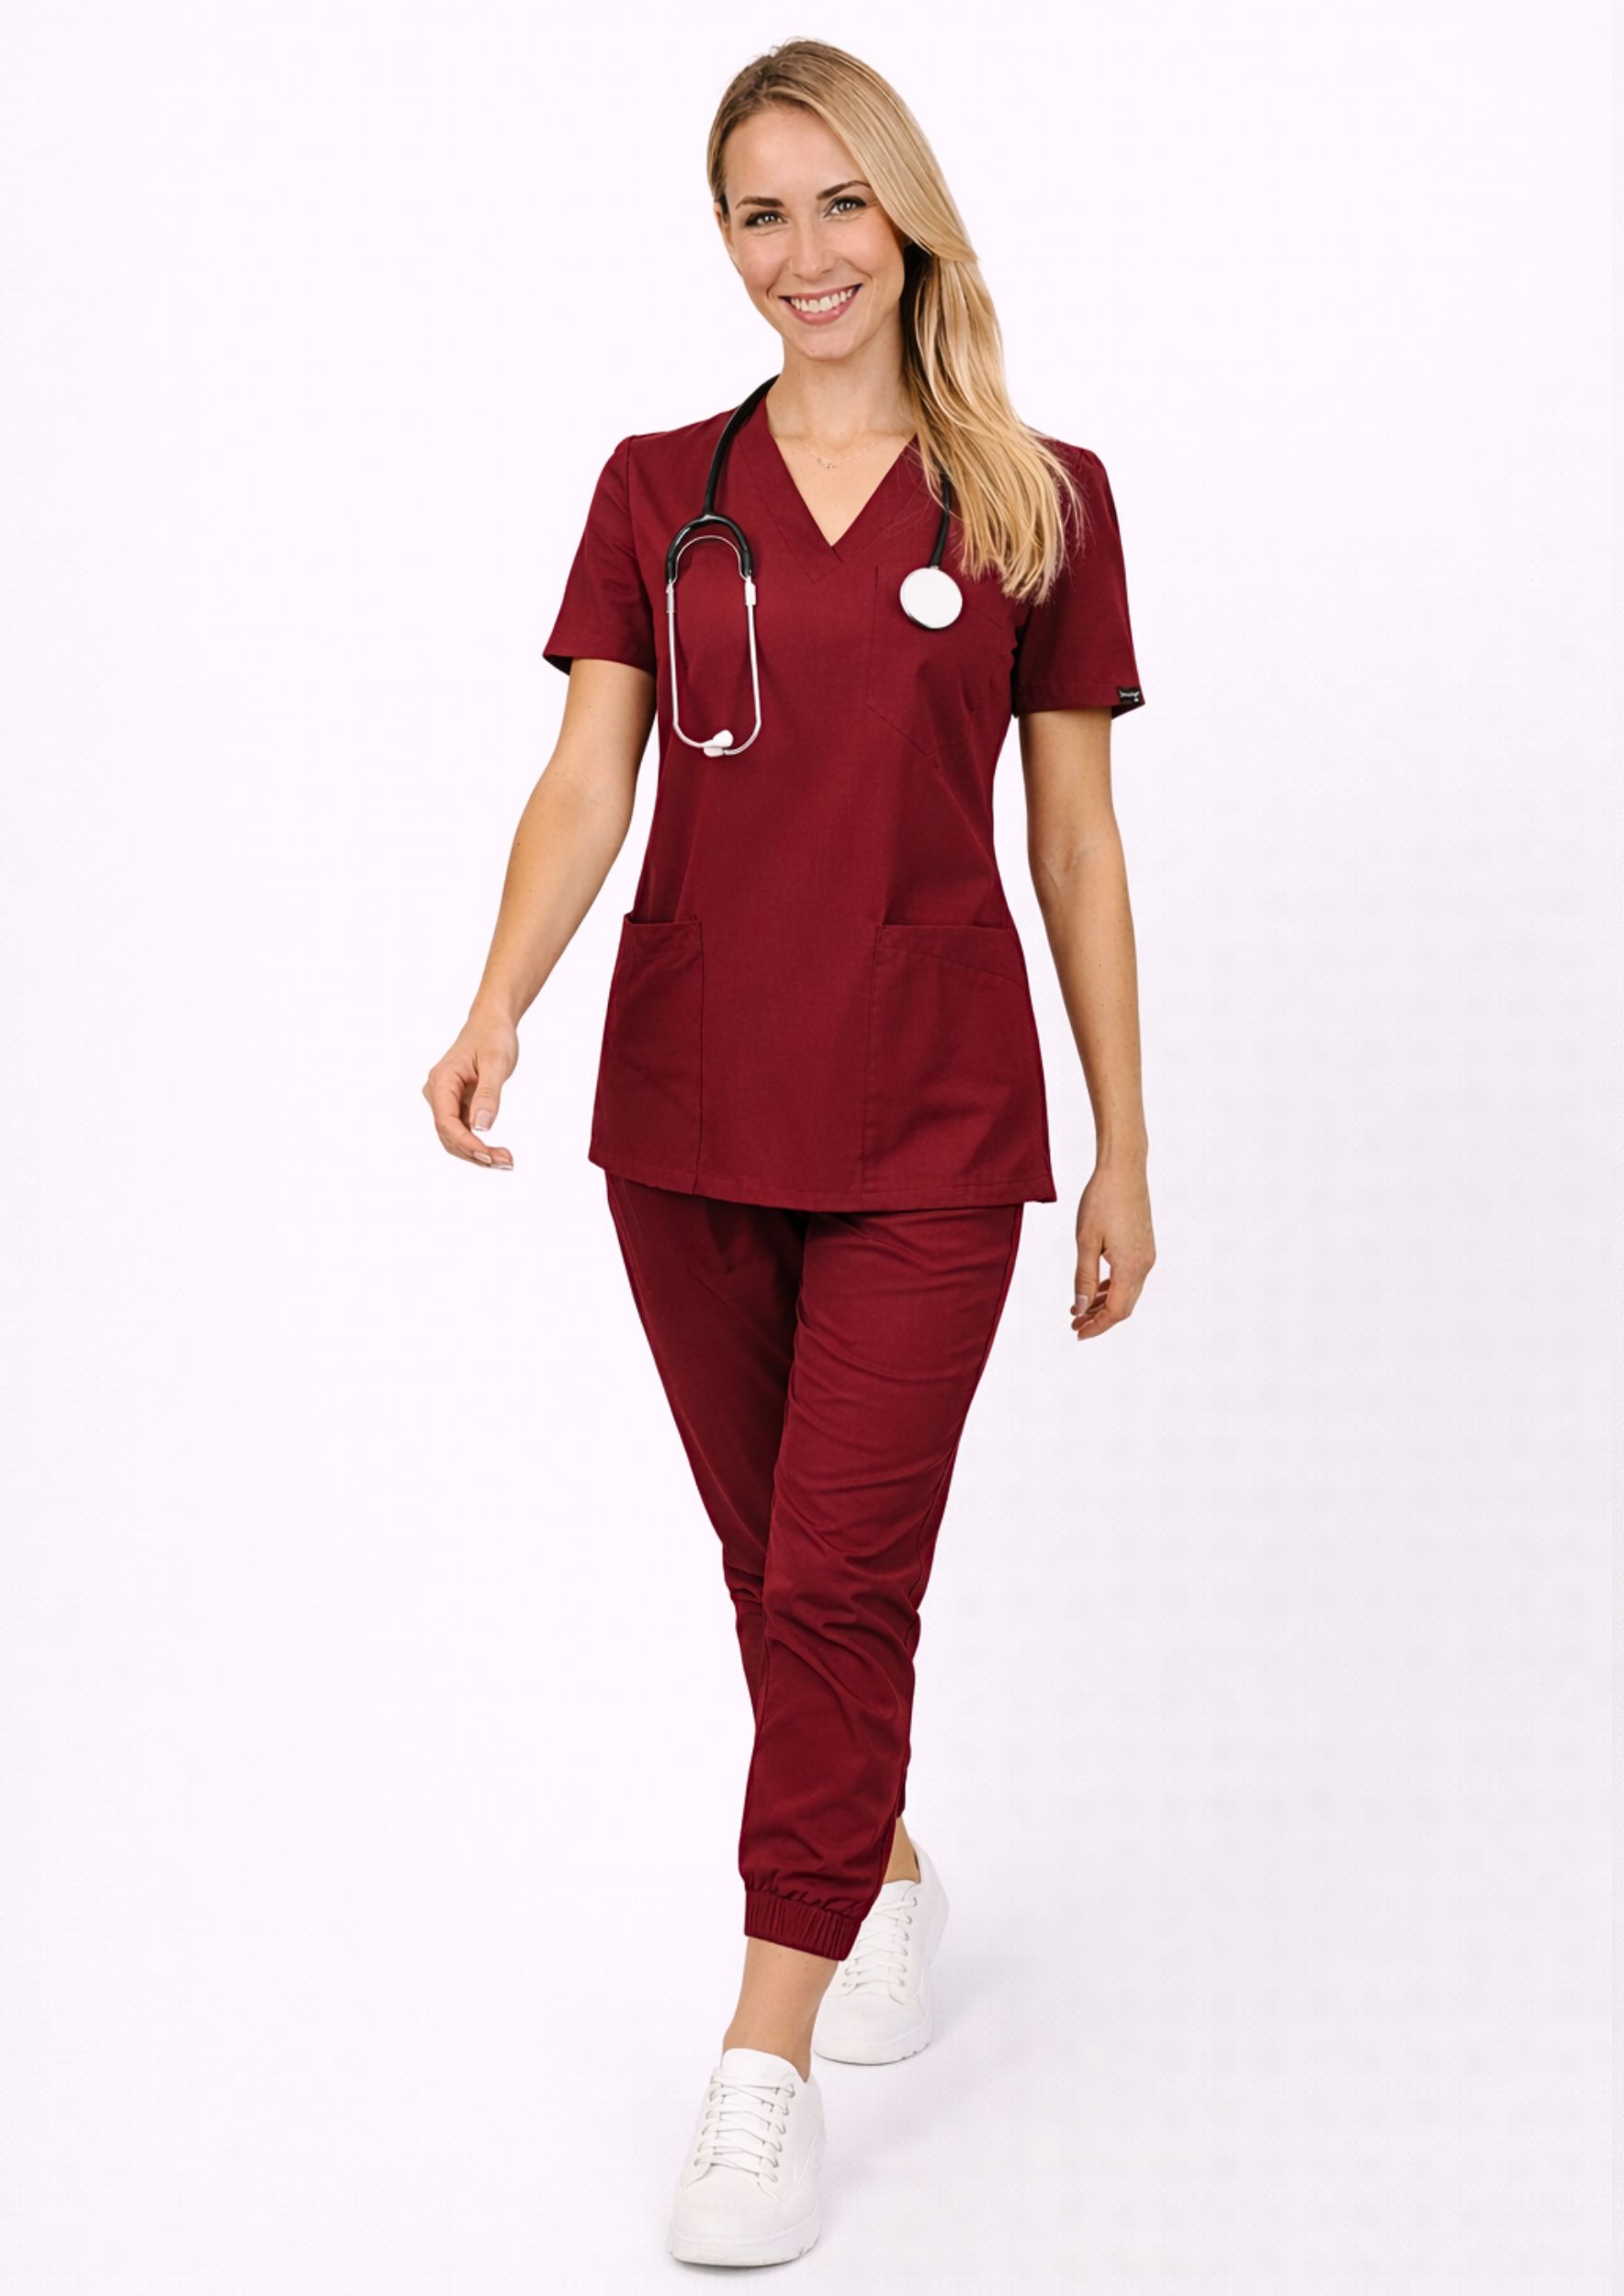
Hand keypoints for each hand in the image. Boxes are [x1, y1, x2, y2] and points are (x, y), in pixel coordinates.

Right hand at [422, 1013, 518, 1168]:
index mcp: (441, 1081)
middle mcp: (438, 1093)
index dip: (466, 1142)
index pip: (446, 1121)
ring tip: (506, 1161)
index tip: (489, 1155)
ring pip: (455, 1137)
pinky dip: (479, 1143)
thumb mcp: (495, 1063)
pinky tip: (499, 1153)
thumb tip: (481, 1126)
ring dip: (477, 1153)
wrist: (491, 1024)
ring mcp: (445, 1100)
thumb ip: (488, 1094)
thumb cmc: (493, 1037)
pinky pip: (463, 1130)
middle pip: (449, 1134)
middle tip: (506, 1162)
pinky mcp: (457, 1104)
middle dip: (475, 1152)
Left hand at [1071, 1162, 1154, 1339]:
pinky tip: (1096, 1289)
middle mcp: (1144, 1264)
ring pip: (1127, 1292)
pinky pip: (1130, 1277)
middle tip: (1074, 1324)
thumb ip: (1084, 1278)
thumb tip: (1081, 1308)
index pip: (1116, 1311)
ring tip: (1079, 1308)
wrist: (1124, 1169)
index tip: (1077, 1333)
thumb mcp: (1085, 1241)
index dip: (1097, 1326)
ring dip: (1105, 1303)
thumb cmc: (1102, 1200)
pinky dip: (1112, 1287)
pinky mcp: (1144, 1245)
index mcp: (1131, 1266)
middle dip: (1100, 1318)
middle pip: (1124, 1306)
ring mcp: (1147, 1255)